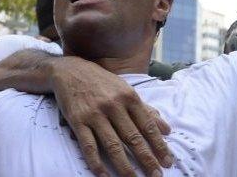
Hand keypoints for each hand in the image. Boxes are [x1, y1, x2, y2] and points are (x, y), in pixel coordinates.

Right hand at [49, 57, 172, 176]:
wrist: (69, 70)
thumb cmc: (100, 82)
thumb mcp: (125, 89)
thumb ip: (146, 110)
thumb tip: (167, 130)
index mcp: (128, 97)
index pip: (148, 126)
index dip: (159, 146)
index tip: (167, 162)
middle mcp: (113, 105)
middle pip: (133, 138)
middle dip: (147, 159)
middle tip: (157, 176)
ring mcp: (94, 113)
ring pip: (112, 145)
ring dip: (124, 166)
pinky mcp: (77, 120)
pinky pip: (88, 146)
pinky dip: (96, 163)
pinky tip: (104, 175)